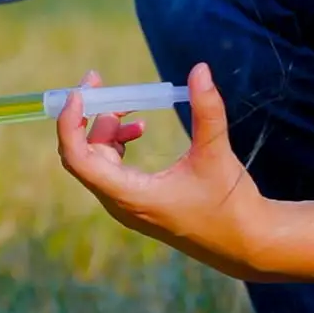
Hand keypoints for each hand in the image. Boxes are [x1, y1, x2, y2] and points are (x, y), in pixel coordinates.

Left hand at [56, 64, 313, 283]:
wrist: (243, 243)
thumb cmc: (231, 204)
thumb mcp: (217, 154)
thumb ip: (207, 110)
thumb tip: (200, 69)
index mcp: (128, 195)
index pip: (77, 159)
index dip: (70, 124)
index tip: (79, 92)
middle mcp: (118, 202)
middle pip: (83, 154)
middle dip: (86, 116)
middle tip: (97, 81)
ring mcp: (124, 203)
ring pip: (96, 159)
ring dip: (106, 128)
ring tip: (132, 106)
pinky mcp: (135, 201)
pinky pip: (110, 168)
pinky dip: (117, 144)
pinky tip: (139, 128)